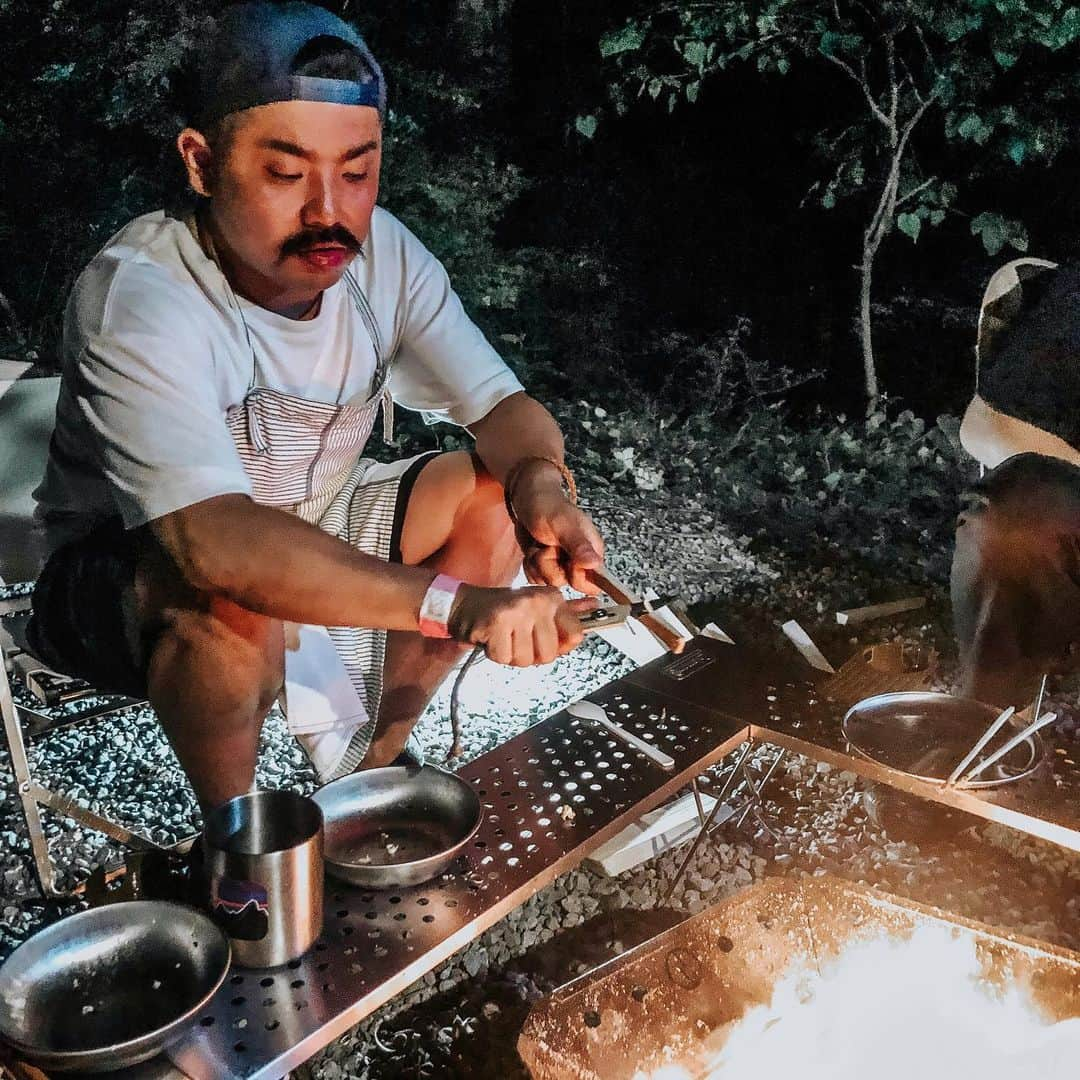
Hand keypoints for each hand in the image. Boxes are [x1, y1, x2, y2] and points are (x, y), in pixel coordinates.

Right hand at [447, 584, 596, 665]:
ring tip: (504, 638)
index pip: (576, 635)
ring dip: (512, 655)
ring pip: (527, 660)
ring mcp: (518, 612)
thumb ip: (568, 610)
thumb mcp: (538, 606)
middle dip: (531, 654)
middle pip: (549, 654)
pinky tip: (492, 639)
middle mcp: (537, 602)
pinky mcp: (497, 623)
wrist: (464, 604)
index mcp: (552, 598)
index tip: (544, 640)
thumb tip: (596, 606)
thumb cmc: (504, 610)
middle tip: (517, 638)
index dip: (561, 647)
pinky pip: (505, 658)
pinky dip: (496, 655)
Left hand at [509, 463, 604, 594]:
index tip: (563, 558)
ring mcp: (562, 565)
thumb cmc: (548, 505)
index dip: (574, 576)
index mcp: (592, 551)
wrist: (527, 498)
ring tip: (538, 544)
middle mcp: (580, 561)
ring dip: (537, 563)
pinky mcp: (546, 566)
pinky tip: (532, 549)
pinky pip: (536, 579)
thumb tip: (594, 565)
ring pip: (548, 582)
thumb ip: (578, 544)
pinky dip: (530, 565)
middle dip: (549, 566)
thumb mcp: (562, 524)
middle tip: (546, 544)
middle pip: (566, 583)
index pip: (591, 583)